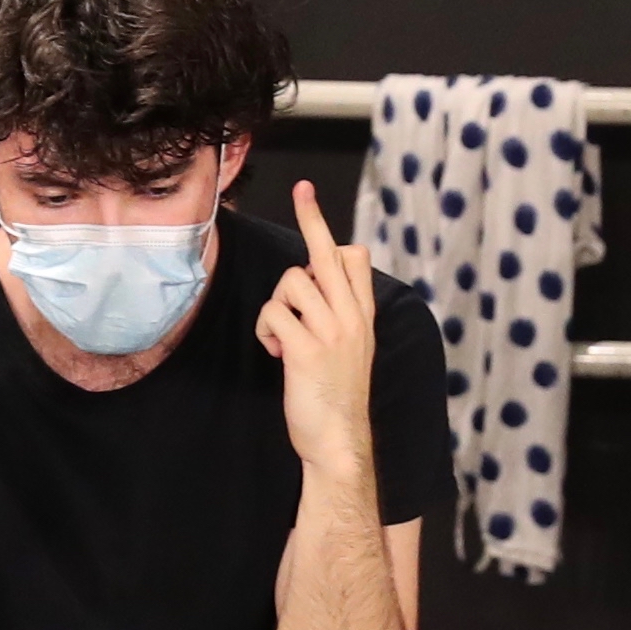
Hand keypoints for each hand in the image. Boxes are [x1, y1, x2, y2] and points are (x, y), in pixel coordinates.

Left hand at [253, 178, 382, 483]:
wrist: (340, 440)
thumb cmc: (338, 396)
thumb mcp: (352, 349)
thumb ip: (339, 315)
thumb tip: (314, 282)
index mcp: (363, 315)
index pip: (355, 258)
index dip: (333, 238)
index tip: (317, 213)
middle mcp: (351, 317)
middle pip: (328, 254)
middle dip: (313, 217)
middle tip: (303, 189)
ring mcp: (330, 331)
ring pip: (291, 281)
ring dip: (277, 305)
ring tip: (284, 338)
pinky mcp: (305, 348)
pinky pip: (274, 312)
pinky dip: (267, 330)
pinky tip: (278, 353)